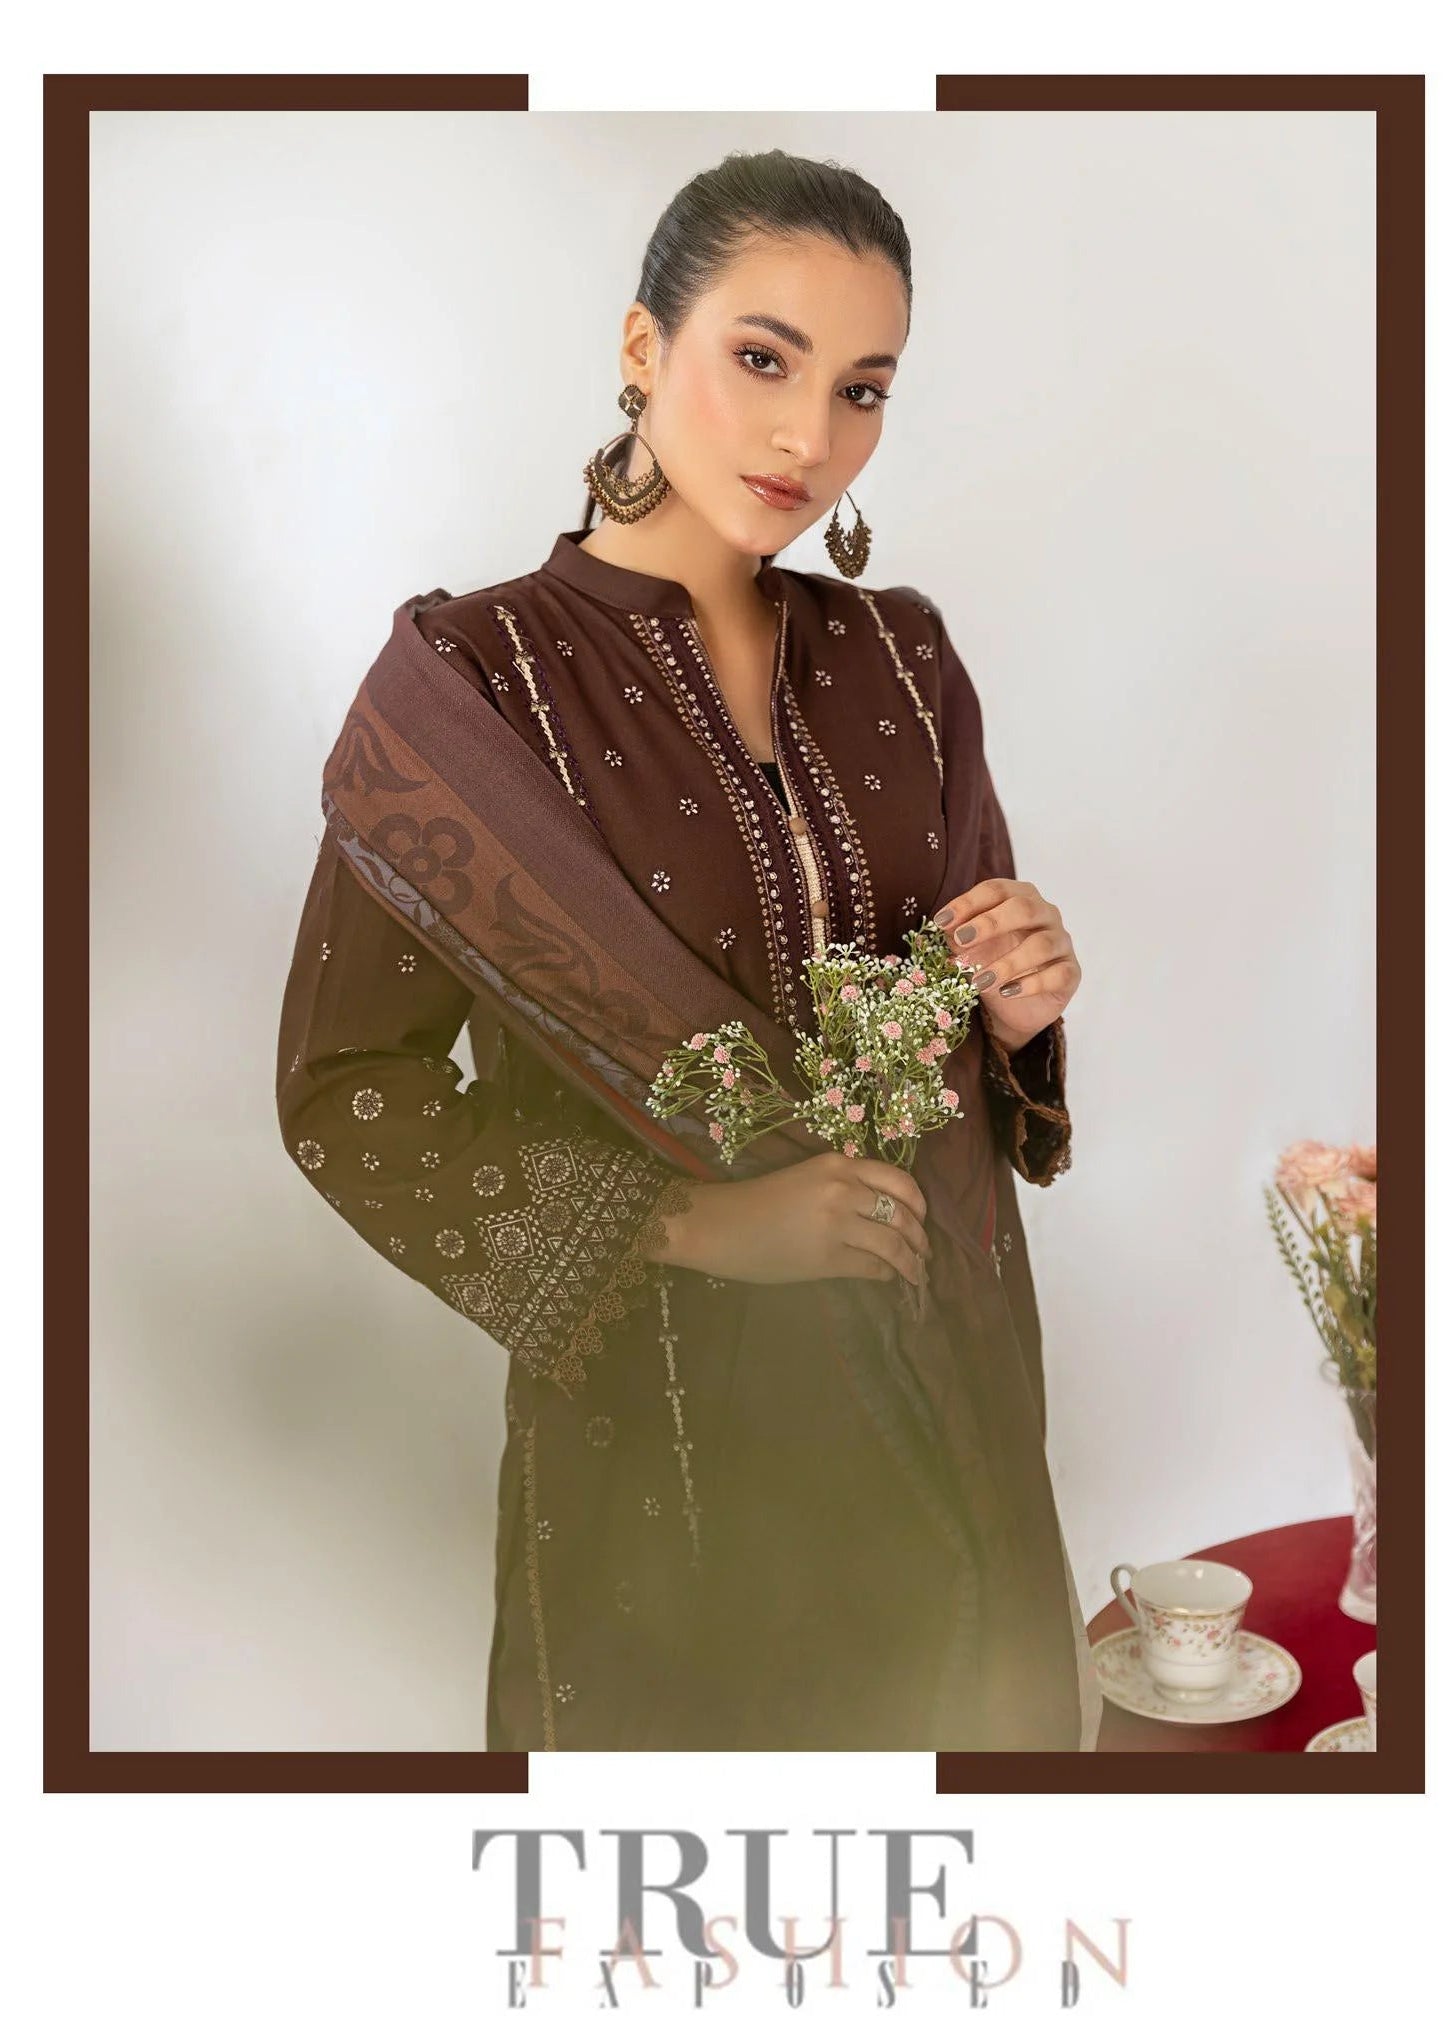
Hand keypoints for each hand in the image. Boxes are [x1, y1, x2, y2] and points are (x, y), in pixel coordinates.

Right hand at [651, 1151, 932, 1288]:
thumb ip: (845, 1187)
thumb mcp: (807, 1179)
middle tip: (924, 1253)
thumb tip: (884, 1213)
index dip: (919, 1203)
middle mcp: (844, 1189)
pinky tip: (886, 1278)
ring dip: (911, 1262)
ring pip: (894, 1244)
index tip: (923, 1218)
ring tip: (916, 1273)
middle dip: (920, 1238)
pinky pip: (873, 1267)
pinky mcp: (828, 1258)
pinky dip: (886, 1274)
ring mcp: (838, 1224)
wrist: (719, 1225)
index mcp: (838, 1164)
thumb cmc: (756, 1202)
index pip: (899, 1180)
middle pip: (903, 1215)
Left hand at [933, 877, 1081, 1054]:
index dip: (968, 903)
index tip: (940, 922)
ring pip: (1041, 945)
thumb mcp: (969, 949)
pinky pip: (1057, 974)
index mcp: (1020, 897)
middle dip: (990, 924)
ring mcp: (1062, 942)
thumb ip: (954, 936)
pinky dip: (1030, 984)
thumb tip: (930, 931)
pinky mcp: (1070, 972)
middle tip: (961, 941)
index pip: (996, 890)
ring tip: (979, 980)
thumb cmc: (992, 962)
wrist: (1015, 1005)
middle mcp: (1046, 913)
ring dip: (1007, 962)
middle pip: (1023, 908)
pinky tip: (1007, 993)